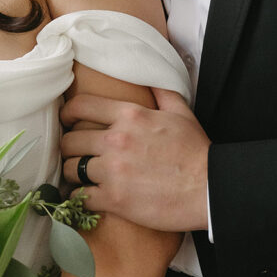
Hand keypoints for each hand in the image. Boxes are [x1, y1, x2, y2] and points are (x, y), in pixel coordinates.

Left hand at [61, 89, 210, 231]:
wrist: (209, 189)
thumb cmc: (197, 153)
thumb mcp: (181, 113)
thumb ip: (161, 93)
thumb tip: (151, 78)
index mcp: (130, 116)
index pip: (81, 106)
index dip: (68, 114)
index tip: (67, 121)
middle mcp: (116, 140)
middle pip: (70, 141)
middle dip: (70, 148)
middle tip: (76, 155)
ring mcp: (113, 171)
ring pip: (70, 169)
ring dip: (73, 174)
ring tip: (80, 177)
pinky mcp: (114, 199)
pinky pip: (80, 196)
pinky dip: (81, 198)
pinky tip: (88, 196)